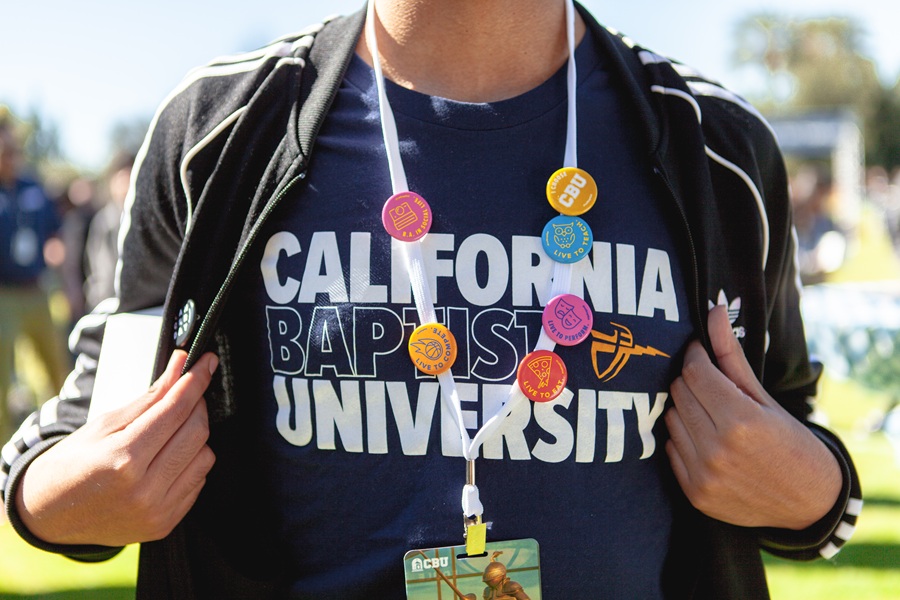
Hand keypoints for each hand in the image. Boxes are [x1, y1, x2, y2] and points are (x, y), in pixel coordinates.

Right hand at [16, 351, 217, 546]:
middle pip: (196, 431)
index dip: (195, 380)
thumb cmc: (72, 463)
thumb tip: (181, 365)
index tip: (207, 361)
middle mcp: (144, 490)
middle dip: (197, 404)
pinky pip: (198, 481)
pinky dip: (192, 461)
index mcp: (123, 459)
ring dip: (196, 434)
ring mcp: (157, 511)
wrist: (47, 515)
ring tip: (172, 429)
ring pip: (205, 456)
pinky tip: (170, 456)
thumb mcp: (104, 424)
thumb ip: (149, 397)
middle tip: (187, 391)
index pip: (175, 409)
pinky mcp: (165, 524)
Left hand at [665, 306, 840, 528]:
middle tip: (709, 382)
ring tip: (712, 413)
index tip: (699, 350)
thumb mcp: (764, 396)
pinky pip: (670, 448)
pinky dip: (683, 437)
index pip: (694, 371)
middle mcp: (718, 448)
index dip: (694, 354)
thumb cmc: (790, 441)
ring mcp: (703, 474)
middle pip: (679, 392)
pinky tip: (706, 438)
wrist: (809, 503)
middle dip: (690, 379)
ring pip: (671, 418)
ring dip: (685, 408)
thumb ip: (732, 355)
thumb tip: (714, 310)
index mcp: (741, 420)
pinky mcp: (694, 493)